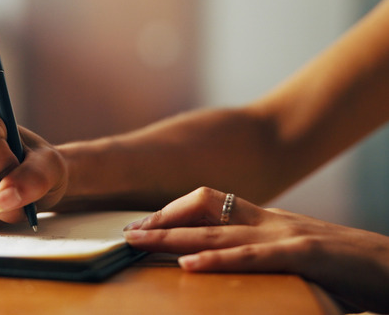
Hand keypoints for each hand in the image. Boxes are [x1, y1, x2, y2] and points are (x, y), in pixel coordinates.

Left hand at [123, 187, 388, 312]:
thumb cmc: (347, 269)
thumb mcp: (294, 258)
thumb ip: (259, 257)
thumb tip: (218, 266)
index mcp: (267, 222)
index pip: (210, 203)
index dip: (173, 210)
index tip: (143, 225)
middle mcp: (272, 222)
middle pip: (204, 213)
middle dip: (161, 222)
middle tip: (126, 232)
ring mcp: (288, 234)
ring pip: (219, 230)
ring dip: (175, 236)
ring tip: (140, 243)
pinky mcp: (307, 254)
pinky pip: (255, 255)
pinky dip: (220, 259)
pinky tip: (191, 265)